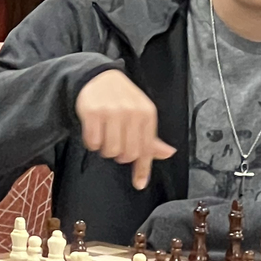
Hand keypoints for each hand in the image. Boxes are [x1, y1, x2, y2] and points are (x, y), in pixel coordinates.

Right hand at [75, 70, 175, 189]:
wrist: (98, 77)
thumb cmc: (122, 98)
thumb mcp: (141, 113)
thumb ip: (151, 137)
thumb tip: (168, 153)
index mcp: (147, 114)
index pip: (146, 149)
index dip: (142, 169)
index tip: (139, 183)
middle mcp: (131, 112)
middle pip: (127, 154)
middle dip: (120, 155)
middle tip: (116, 144)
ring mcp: (111, 112)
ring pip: (110, 150)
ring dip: (105, 149)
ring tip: (105, 136)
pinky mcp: (93, 112)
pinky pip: (93, 142)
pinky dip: (92, 142)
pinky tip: (94, 131)